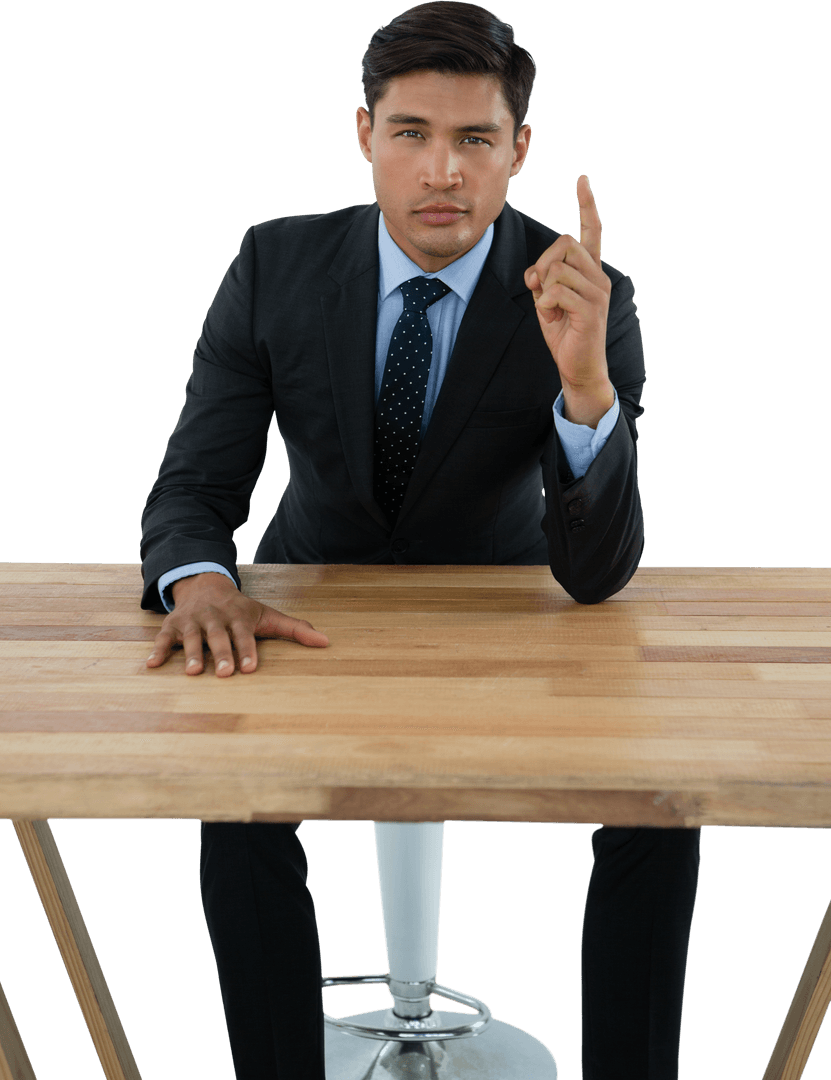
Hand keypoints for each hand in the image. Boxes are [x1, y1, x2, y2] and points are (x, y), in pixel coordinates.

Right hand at [145, 572, 328, 676]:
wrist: (206, 585)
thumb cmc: (241, 609)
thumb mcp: (268, 615)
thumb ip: (296, 629)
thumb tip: (327, 642)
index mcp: (239, 616)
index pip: (244, 635)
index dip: (247, 651)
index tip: (251, 668)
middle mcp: (215, 617)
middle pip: (219, 637)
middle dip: (222, 654)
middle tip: (225, 674)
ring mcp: (193, 621)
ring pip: (193, 638)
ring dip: (193, 654)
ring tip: (194, 674)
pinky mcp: (173, 626)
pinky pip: (164, 639)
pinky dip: (159, 651)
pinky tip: (152, 666)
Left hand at [524, 175, 611, 389]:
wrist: (579, 366)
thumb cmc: (564, 332)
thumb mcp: (547, 300)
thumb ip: (543, 279)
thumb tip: (536, 272)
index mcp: (590, 271)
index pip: (592, 230)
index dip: (586, 205)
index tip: (582, 179)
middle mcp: (599, 276)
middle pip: (566, 244)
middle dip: (543, 263)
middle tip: (537, 287)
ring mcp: (598, 292)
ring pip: (560, 268)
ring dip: (544, 286)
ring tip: (548, 307)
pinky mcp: (591, 310)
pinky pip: (558, 291)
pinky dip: (545, 302)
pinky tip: (549, 315)